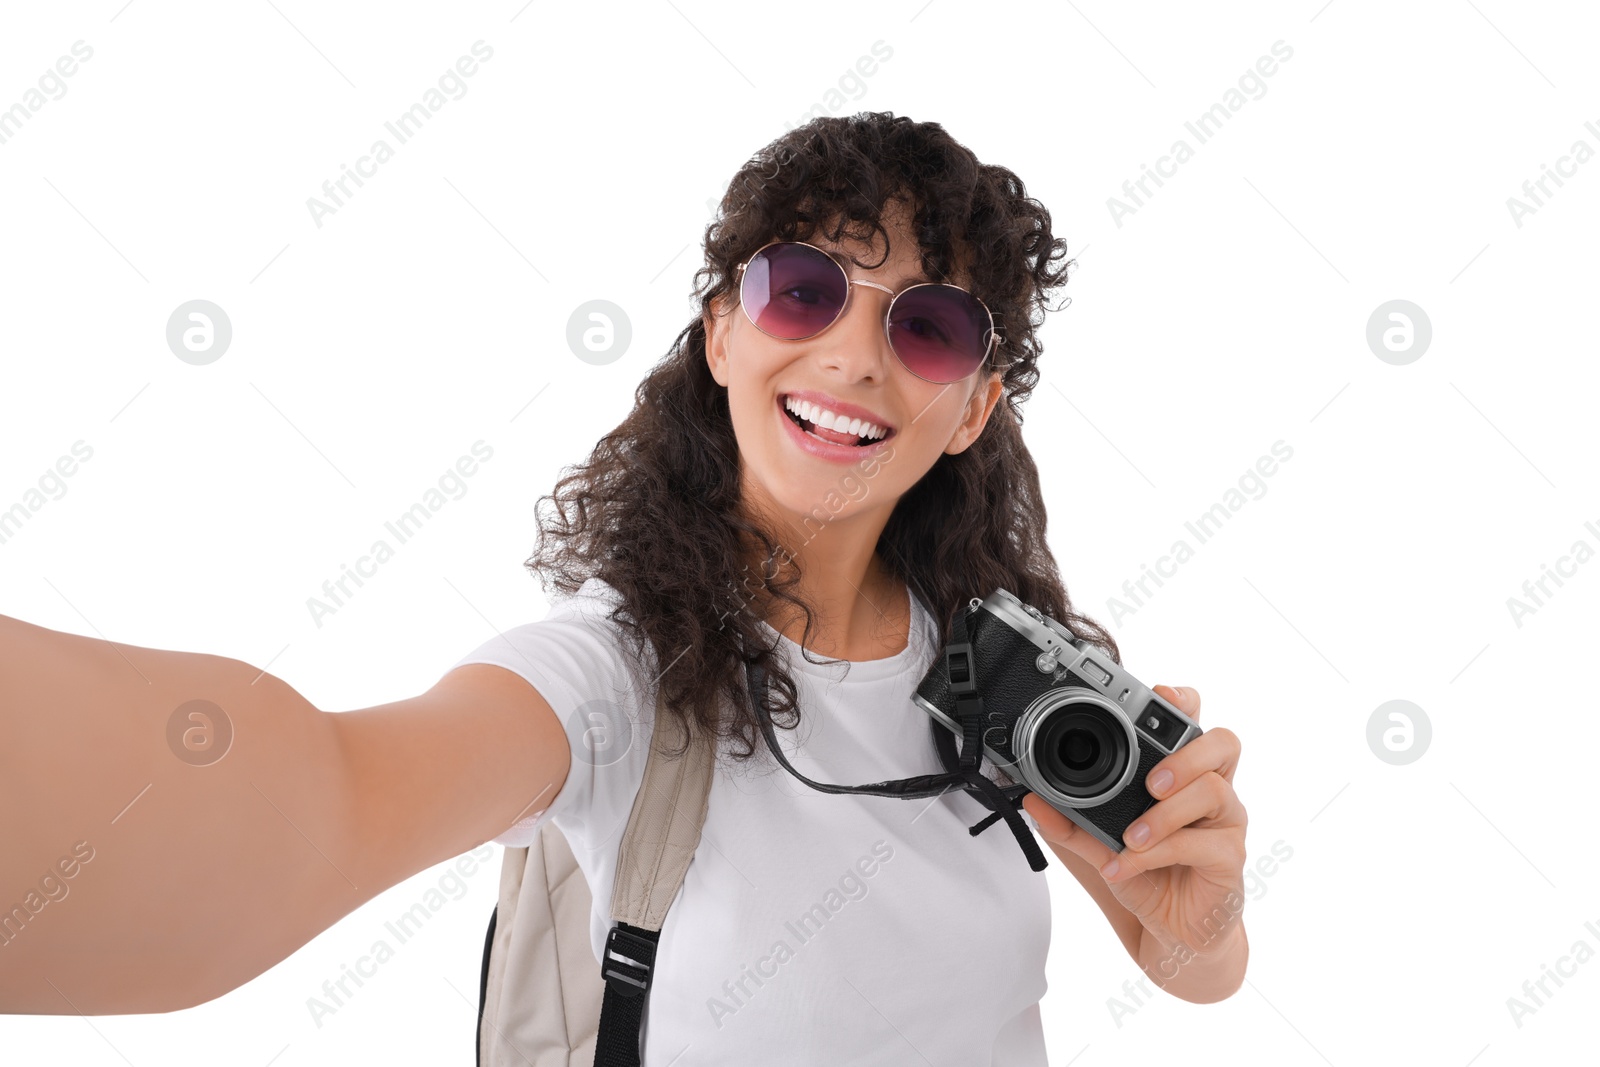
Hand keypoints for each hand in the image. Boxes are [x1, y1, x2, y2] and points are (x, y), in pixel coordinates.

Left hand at [1021, 685, 1246, 953]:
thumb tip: (1033, 799)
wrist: (1172, 933)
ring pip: (1214, 791)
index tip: (1160, 692)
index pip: (1194, 723)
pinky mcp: (1229, 859)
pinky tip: (1127, 866)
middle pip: (1223, 742)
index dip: (1184, 701)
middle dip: (1185, 753)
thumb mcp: (1098, 846)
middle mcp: (1211, 789)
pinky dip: (1157, 854)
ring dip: (1165, 813)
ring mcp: (1225, 822)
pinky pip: (1201, 844)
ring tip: (1130, 836)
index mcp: (1182, 773)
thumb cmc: (1146, 876)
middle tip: (1151, 781)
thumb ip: (1070, 821)